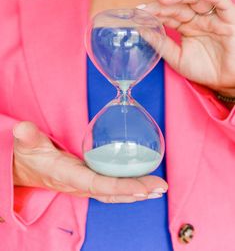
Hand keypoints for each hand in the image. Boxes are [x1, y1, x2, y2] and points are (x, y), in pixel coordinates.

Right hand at [13, 122, 167, 202]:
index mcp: (69, 176)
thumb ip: (28, 137)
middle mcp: (81, 184)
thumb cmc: (29, 156)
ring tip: (159, 187)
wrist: (25, 168)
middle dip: (138, 191)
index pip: (99, 184)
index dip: (123, 187)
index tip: (144, 187)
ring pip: (115, 192)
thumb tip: (23, 128)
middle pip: (113, 192)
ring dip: (138, 191)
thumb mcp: (27, 144)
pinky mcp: (89, 178)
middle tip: (161, 186)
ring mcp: (86, 183)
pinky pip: (111, 186)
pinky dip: (129, 187)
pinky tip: (142, 183)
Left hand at [138, 0, 234, 94]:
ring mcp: (213, 18)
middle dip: (162, 5)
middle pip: (179, 4)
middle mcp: (198, 18)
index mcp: (186, 26)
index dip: (154, 12)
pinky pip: (223, 4)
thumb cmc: (205, 70)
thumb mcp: (177, 58)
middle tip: (147, 8)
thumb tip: (141, 31)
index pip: (168, 14)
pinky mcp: (229, 20)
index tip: (138, 13)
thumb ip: (161, 44)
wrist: (226, 83)